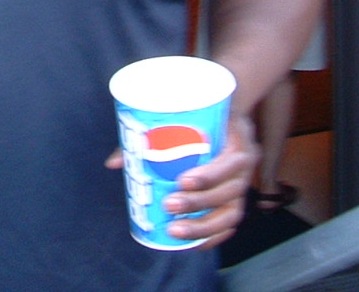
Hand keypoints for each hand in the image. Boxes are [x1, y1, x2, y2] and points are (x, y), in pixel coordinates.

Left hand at [104, 112, 257, 248]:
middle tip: (168, 206)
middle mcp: (244, 163)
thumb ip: (148, 136)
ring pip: (232, 213)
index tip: (181, 181)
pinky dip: (214, 236)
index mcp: (236, 135)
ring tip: (175, 230)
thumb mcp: (182, 115)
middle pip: (231, 191)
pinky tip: (194, 244)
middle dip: (199, 203)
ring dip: (204, 226)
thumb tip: (114, 163)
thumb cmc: (200, 116)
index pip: (232, 159)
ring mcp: (243, 184)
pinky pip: (231, 224)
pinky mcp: (238, 199)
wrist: (226, 115)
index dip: (210, 175)